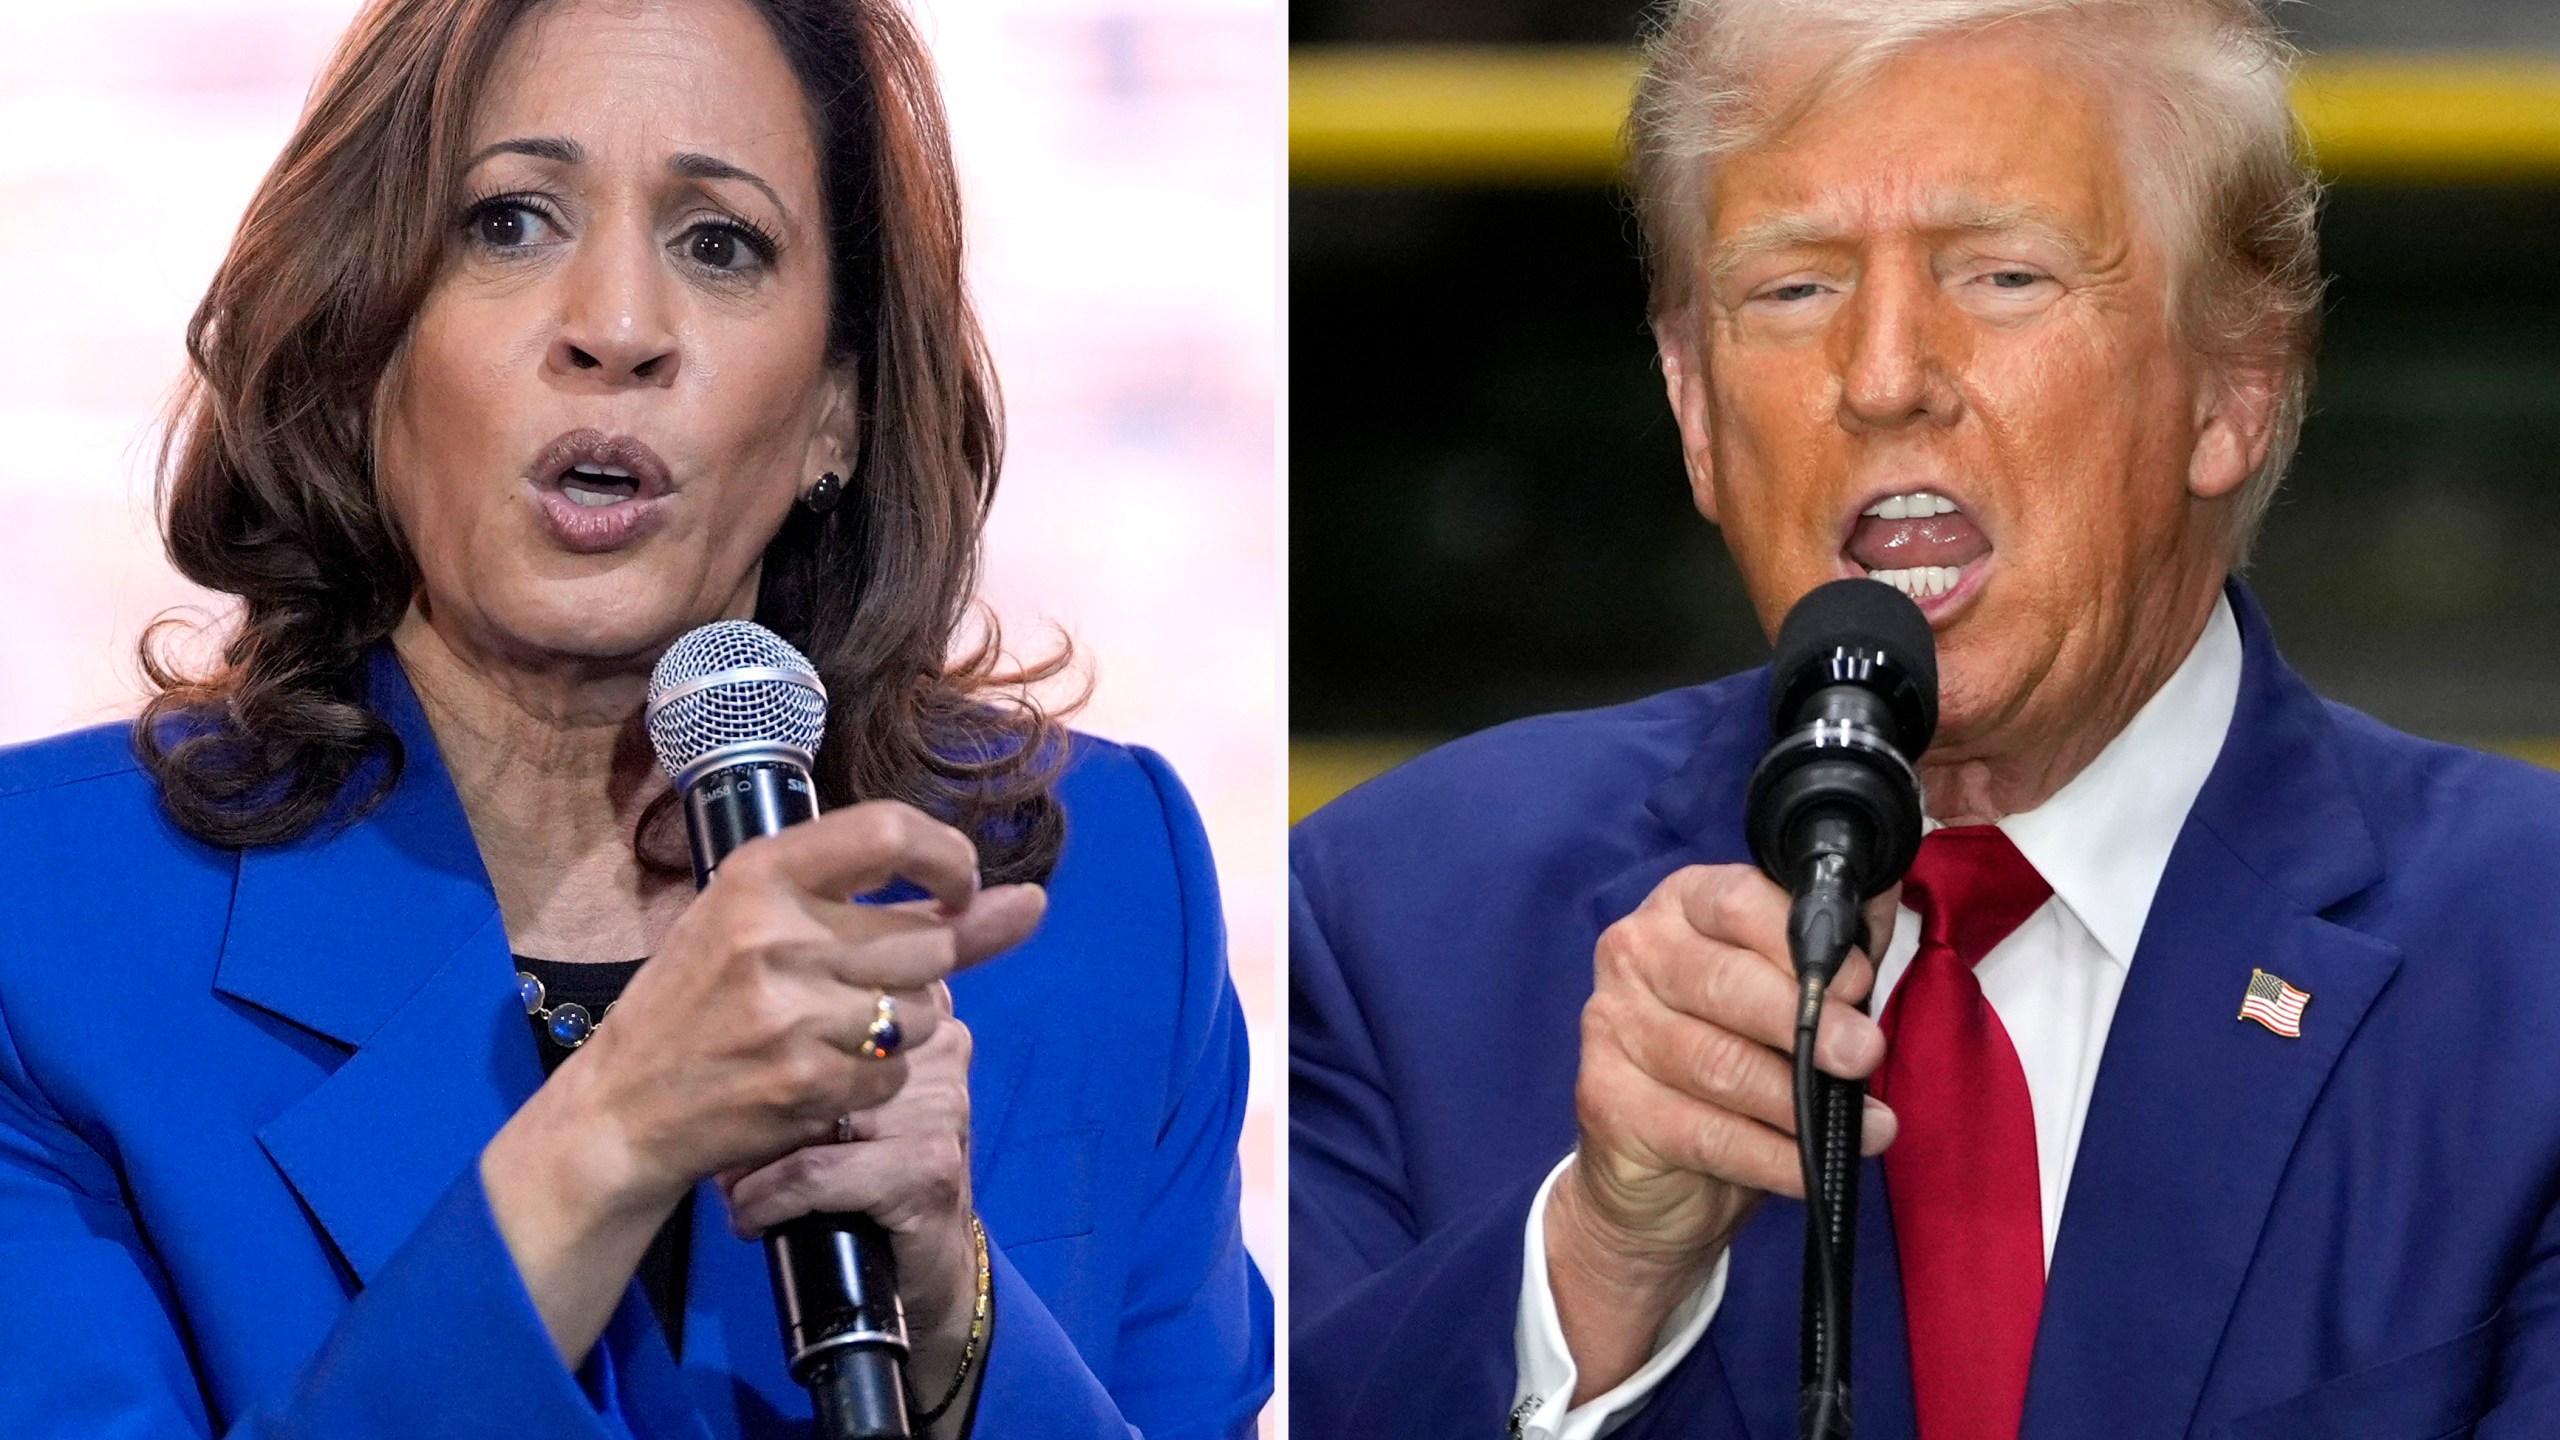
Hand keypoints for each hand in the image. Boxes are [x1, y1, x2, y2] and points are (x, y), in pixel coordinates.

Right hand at [481, 801, 1044, 1365]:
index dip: (949, 857)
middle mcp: (775, 934)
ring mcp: (790, 1012)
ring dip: (900, 1027)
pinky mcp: (804, 1082)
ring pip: (923, 1011)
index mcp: (758, 874)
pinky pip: (896, 1074)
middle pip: (928, 941)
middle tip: (860, 987)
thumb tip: (1032, 902)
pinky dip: (877, 1079)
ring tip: (833, 1031)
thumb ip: (905, 907)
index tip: (961, 886)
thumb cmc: (701, 1001)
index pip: (889, 831)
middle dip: (920, 969)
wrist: (625, 1107)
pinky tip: (824, 1075)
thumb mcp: (766, 924)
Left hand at [723, 992, 979, 1421]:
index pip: (832, 987)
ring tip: (734, 1185)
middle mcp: (941, 1042)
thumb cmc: (865, 1169)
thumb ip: (806, 1044)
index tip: (732, 1086)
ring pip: (808, 1111)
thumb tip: (702, 1028)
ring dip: (753, 1159)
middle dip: (755, 1104)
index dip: (769, 1038)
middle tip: (724, 1149)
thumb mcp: (838, 1094)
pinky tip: (750, 1218)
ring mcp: (943, 1102)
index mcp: (919, 1009)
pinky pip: (816, 1172)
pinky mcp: (929, 1166)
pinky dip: (768, 1200)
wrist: (922, 1264)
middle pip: (814, 1050)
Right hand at [1546, 863, 1896, 1400]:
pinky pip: (1705, 1132)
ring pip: (1718, 1064)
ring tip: (1867, 1126)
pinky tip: (1812, 1167)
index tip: (1860, 982)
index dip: (1804, 942)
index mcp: (1680, 909)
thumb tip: (1885, 891)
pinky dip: (1772, 1155)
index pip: (1737, 900)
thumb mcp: (1790, 992)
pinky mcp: (1607, 1102)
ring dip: (1801, 1101)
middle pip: (1724, 981)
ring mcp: (1611, 1027)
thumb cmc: (1738, 1058)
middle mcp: (1634, 954)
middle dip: (1807, 1021)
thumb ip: (1833, 943)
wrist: (1659, 1174)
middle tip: (1864, 1054)